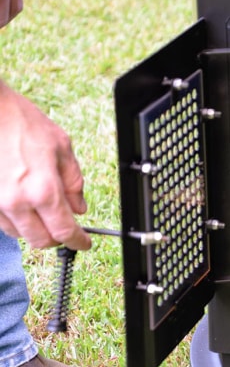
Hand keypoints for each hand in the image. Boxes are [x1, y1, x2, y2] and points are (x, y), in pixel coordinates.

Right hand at [0, 80, 91, 249]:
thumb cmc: (21, 123)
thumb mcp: (61, 148)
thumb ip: (74, 182)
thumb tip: (79, 208)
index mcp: (43, 190)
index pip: (64, 231)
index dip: (78, 242)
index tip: (83, 243)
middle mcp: (17, 202)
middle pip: (42, 240)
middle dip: (57, 237)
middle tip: (65, 225)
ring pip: (20, 234)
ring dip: (35, 228)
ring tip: (41, 208)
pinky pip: (1, 223)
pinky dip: (16, 220)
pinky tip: (22, 202)